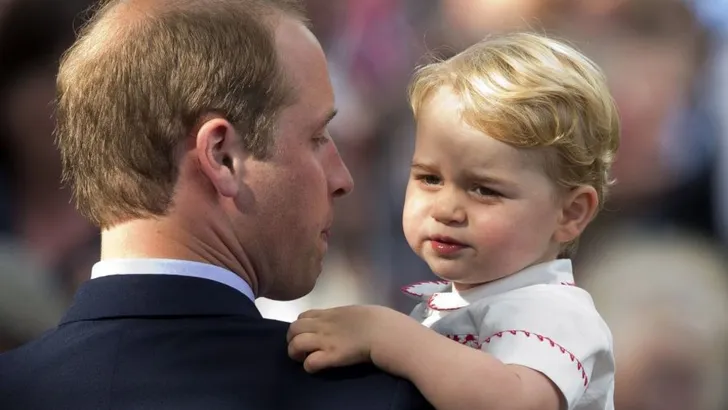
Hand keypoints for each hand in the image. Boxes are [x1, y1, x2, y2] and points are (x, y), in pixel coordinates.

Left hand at [286, 305, 415, 372]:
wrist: (387, 332)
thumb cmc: (381, 320)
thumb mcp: (360, 311)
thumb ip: (348, 317)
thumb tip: (350, 321)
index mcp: (332, 313)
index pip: (304, 315)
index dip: (301, 326)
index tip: (308, 334)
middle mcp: (324, 325)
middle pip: (293, 328)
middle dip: (292, 339)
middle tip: (302, 348)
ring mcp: (326, 340)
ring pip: (295, 344)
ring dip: (295, 353)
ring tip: (304, 358)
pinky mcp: (332, 356)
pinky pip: (310, 362)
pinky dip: (309, 366)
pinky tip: (317, 366)